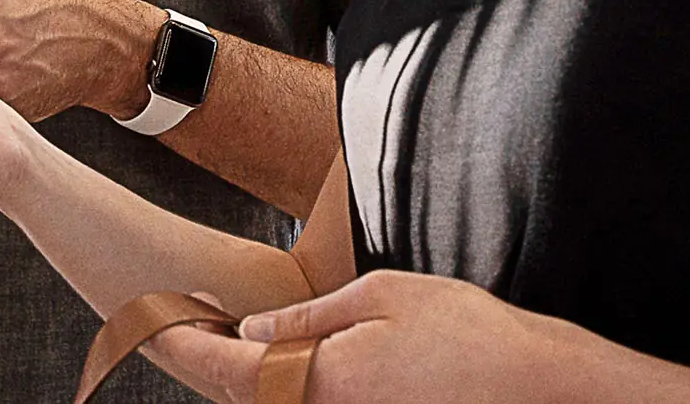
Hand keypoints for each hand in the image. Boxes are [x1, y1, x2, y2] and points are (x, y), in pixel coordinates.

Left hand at [155, 272, 561, 403]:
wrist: (533, 385)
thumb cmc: (466, 333)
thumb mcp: (382, 296)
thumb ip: (309, 316)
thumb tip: (252, 329)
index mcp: (321, 380)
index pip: (227, 369)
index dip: (184, 342)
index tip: (156, 316)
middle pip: (239, 397)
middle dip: (200, 360)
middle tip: (175, 319)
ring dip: (237, 376)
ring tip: (215, 333)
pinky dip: (275, 387)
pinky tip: (270, 360)